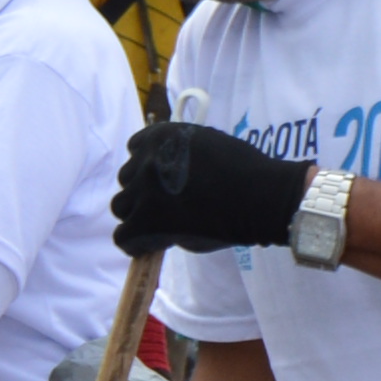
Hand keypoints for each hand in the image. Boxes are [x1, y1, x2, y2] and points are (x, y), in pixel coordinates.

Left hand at [110, 120, 313, 255]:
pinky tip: (153, 244)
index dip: (148, 167)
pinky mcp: (146, 222)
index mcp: (160, 136)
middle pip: (127, 179)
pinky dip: (135, 242)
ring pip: (121, 207)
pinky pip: (123, 237)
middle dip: (144, 192)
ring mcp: (144, 191)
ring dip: (138, 215)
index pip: (135, 149)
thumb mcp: (205, 145)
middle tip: (167, 206)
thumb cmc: (243, 170)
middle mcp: (146, 159)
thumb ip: (178, 158)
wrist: (260, 196)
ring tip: (161, 225)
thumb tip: (164, 180)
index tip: (164, 181)